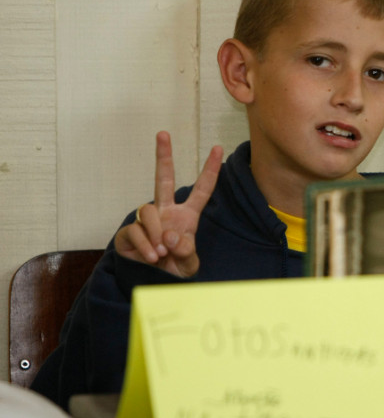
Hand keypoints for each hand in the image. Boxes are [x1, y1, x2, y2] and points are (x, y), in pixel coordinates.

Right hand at [114, 131, 222, 277]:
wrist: (153, 285)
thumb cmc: (175, 268)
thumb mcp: (189, 263)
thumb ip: (187, 251)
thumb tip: (171, 236)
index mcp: (187, 216)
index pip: (202, 190)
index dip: (210, 170)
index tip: (218, 148)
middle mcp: (167, 212)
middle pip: (164, 179)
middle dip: (163, 156)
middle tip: (163, 133)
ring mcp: (148, 220)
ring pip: (150, 211)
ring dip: (157, 233)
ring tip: (161, 253)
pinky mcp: (130, 231)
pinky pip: (137, 230)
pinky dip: (146, 245)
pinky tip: (151, 257)